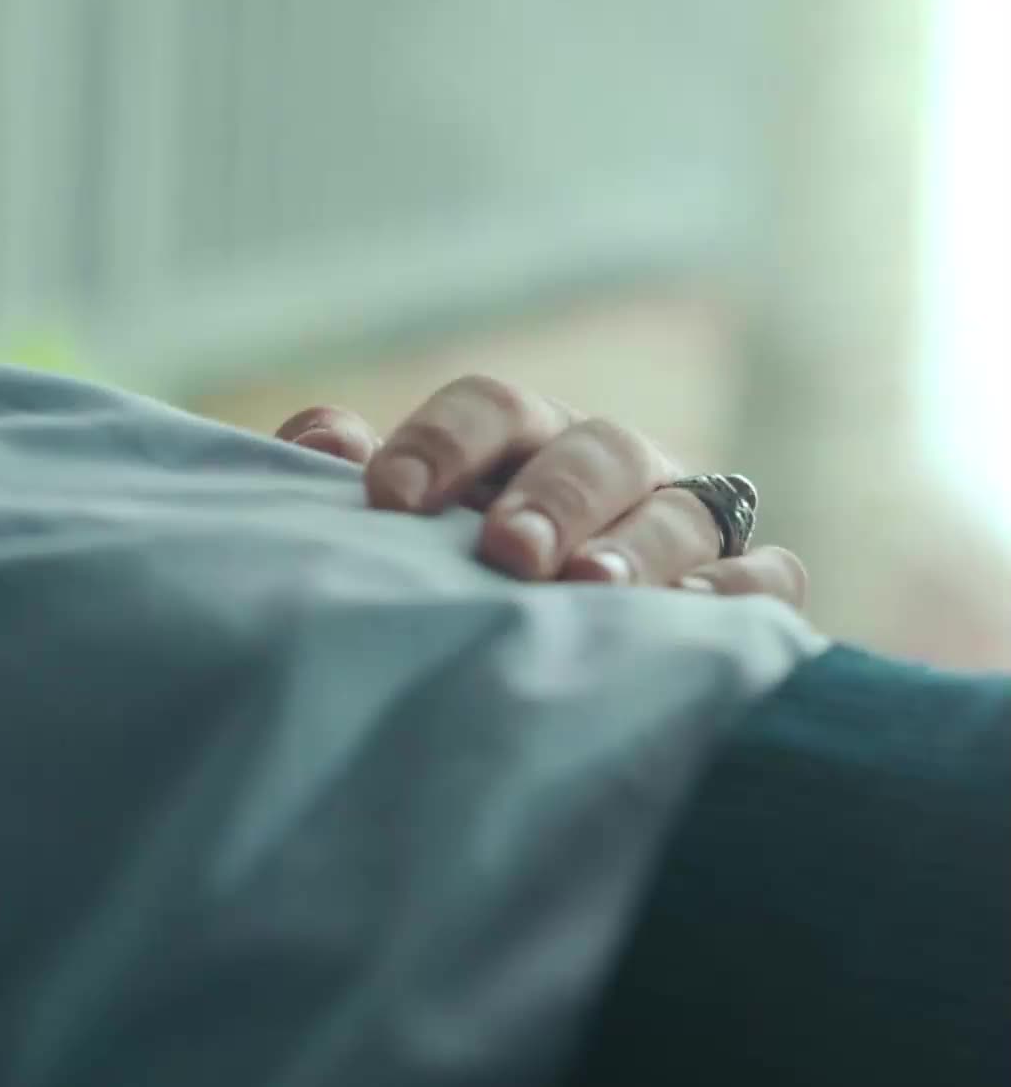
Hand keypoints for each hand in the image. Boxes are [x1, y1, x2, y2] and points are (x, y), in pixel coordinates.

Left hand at [275, 374, 806, 605]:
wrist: (535, 679)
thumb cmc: (453, 587)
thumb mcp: (402, 536)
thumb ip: (353, 486)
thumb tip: (320, 437)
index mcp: (521, 440)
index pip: (493, 407)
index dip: (444, 442)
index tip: (388, 501)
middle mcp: (609, 467)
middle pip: (596, 451)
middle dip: (553, 497)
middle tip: (507, 551)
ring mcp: (684, 520)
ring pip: (685, 508)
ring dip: (642, 544)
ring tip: (594, 590)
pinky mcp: (747, 583)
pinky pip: (766, 575)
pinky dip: (741, 591)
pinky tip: (696, 622)